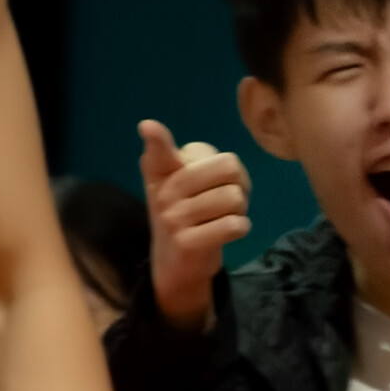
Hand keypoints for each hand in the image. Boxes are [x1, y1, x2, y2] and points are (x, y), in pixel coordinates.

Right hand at [133, 120, 250, 333]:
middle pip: (227, 166)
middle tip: (226, 195)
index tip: (148, 127)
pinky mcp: (187, 243)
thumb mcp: (184, 183)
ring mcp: (173, 219)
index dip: (158, 139)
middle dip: (239, 181)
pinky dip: (241, 226)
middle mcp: (163, 193)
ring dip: (240, 208)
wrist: (177, 263)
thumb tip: (209, 157)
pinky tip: (228, 231)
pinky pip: (234, 224)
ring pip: (234, 197)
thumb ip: (199, 160)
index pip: (159, 153)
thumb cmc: (188, 211)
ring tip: (224, 215)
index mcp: (160, 172)